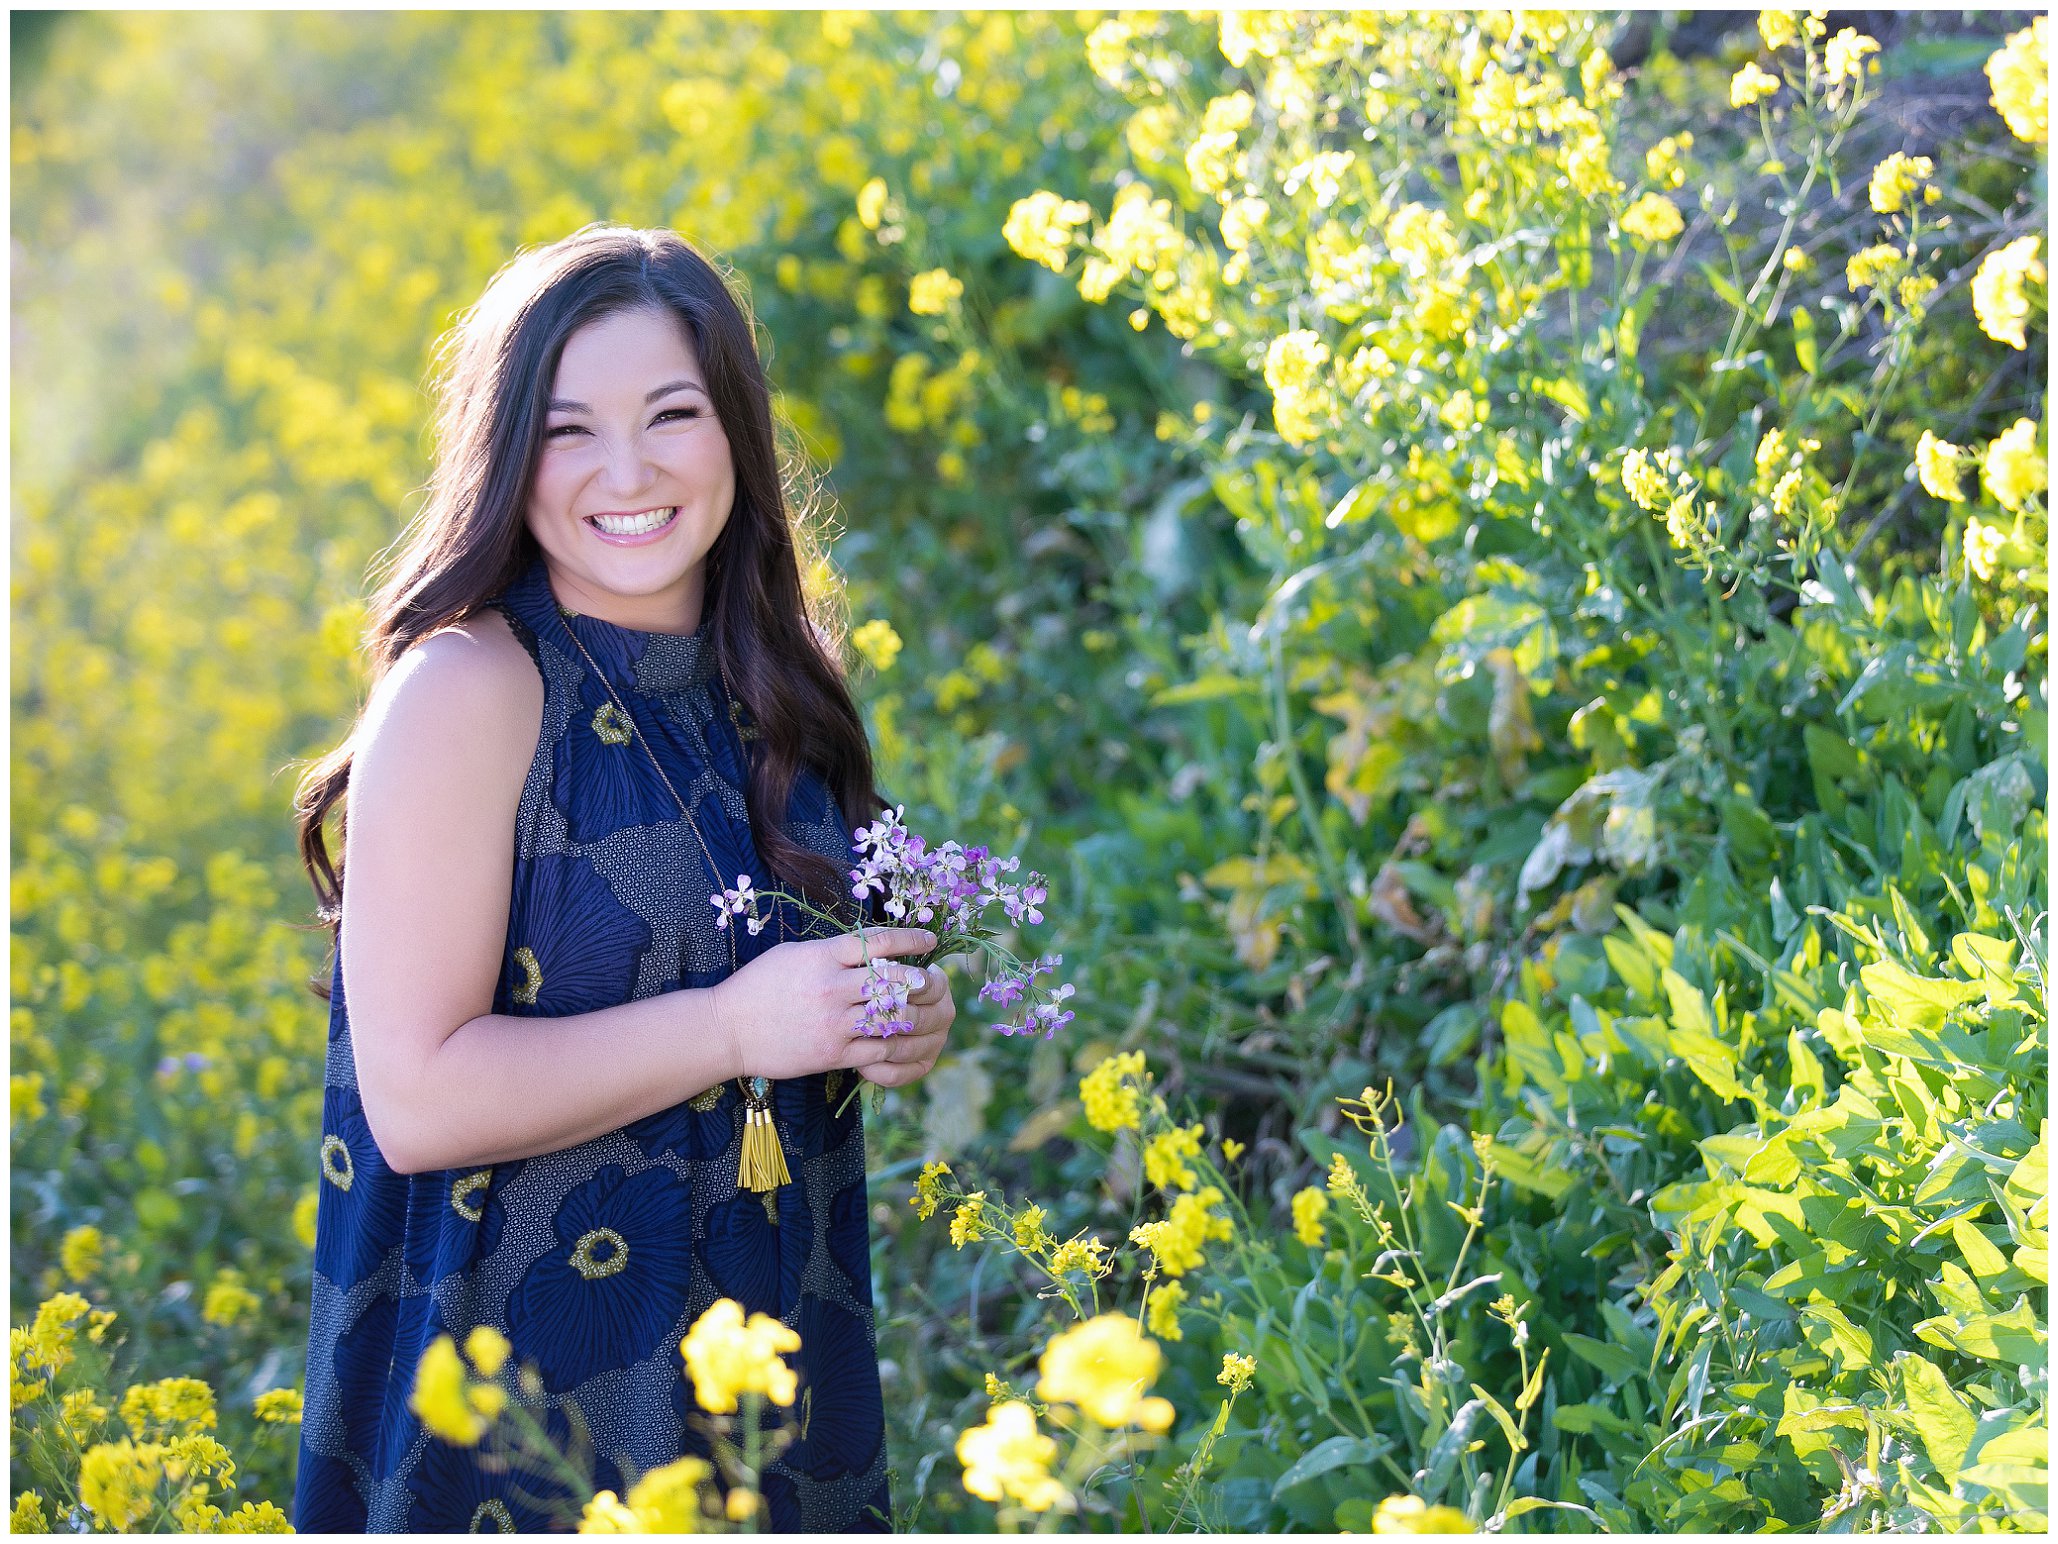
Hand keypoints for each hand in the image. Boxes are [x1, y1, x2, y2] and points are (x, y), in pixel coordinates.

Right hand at [708, 927, 938, 1083]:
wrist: (728, 1029)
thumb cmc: (760, 986)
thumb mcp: (795, 954)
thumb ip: (833, 950)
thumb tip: (872, 946)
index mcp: (822, 956)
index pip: (878, 942)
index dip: (912, 939)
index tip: (930, 941)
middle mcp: (831, 987)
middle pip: (894, 980)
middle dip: (922, 980)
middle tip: (935, 980)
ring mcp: (833, 1023)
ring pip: (891, 1016)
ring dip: (916, 1013)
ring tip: (926, 1010)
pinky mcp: (832, 1053)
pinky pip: (877, 1049)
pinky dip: (896, 1044)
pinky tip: (904, 1038)